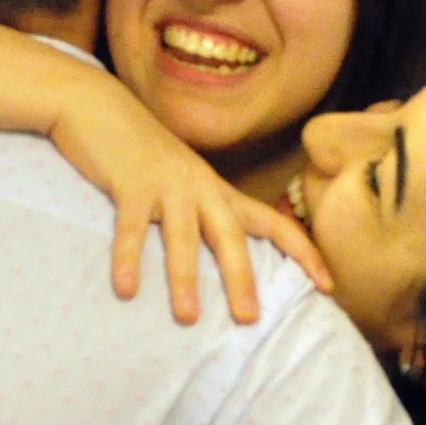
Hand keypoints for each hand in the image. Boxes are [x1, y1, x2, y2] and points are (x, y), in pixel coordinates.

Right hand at [47, 76, 331, 325]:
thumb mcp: (182, 181)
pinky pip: (132, 227)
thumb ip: (201, 213)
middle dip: (243, 277)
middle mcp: (200, 187)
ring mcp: (166, 183)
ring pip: (184, 236)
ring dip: (185, 278)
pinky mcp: (130, 182)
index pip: (273, 222)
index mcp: (218, 190)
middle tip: (250, 319)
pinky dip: (129, 258)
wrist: (97, 106)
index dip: (303, 252)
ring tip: (187, 318)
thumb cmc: (140, 153)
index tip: (328, 286)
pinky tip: (127, 289)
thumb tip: (218, 261)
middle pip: (231, 235)